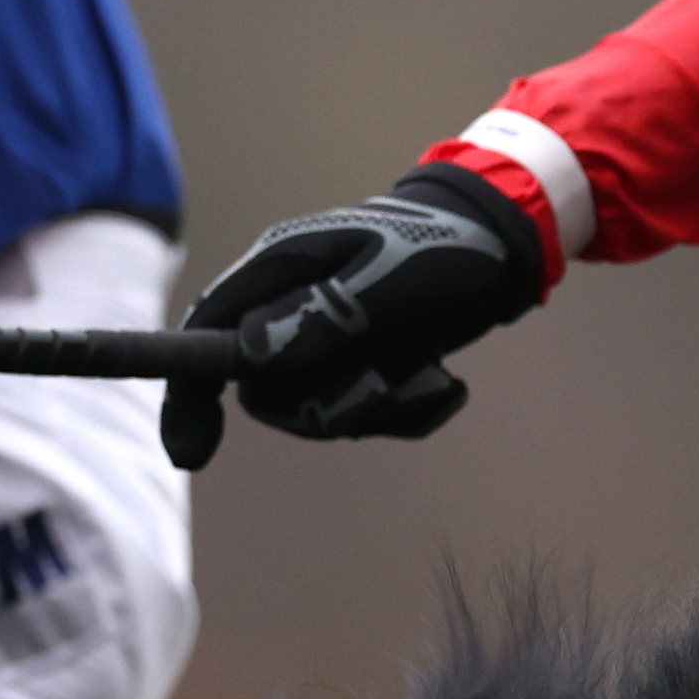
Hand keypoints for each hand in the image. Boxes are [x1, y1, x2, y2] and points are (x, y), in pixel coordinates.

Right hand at [162, 168, 545, 469]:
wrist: (510, 247)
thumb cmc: (448, 247)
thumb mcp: (390, 281)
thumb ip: (323, 315)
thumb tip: (251, 355)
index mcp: (282, 270)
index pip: (207, 331)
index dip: (188, 395)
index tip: (195, 452)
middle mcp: (294, 306)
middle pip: (271, 393)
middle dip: (331, 404)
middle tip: (385, 380)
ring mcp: (331, 338)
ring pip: (323, 409)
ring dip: (384, 406)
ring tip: (430, 370)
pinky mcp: (368, 363)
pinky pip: (370, 415)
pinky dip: (411, 408)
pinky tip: (443, 378)